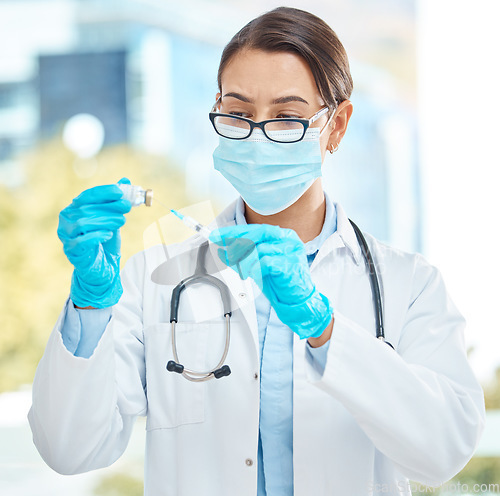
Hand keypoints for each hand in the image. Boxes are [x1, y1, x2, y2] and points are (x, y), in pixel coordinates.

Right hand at [57, 178, 131, 307]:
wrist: (101, 266)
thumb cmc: (105, 240)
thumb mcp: (113, 218)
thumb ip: (116, 201)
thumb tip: (126, 180)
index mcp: (75, 208)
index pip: (87, 196)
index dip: (103, 192)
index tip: (120, 192)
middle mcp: (66, 219)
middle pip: (86, 209)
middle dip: (108, 207)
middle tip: (127, 207)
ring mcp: (66, 235)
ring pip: (83, 223)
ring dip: (105, 220)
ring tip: (122, 221)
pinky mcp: (71, 251)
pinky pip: (80, 242)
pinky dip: (95, 236)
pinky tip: (108, 234)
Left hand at [209, 224, 332, 338]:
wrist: (297, 301)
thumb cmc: (279, 282)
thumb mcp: (257, 266)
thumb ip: (242, 256)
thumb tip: (222, 250)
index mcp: (282, 236)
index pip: (255, 229)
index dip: (235, 232)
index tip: (218, 235)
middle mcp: (288, 240)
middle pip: (257, 234)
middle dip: (238, 244)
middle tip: (226, 254)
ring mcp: (291, 251)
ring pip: (259, 249)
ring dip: (246, 262)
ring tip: (245, 272)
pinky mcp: (290, 264)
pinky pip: (265, 262)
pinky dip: (255, 269)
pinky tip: (255, 275)